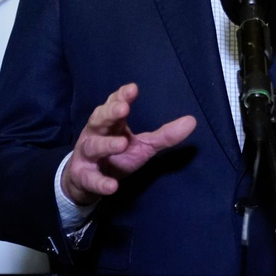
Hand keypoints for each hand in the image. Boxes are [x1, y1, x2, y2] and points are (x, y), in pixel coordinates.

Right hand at [62, 83, 196, 205]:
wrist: (87, 180)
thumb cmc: (117, 155)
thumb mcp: (143, 145)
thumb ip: (165, 135)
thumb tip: (192, 121)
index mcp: (111, 123)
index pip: (114, 104)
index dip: (122, 96)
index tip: (133, 89)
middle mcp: (96, 134)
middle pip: (99, 119)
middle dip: (110, 113)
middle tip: (123, 109)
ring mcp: (88, 155)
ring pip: (93, 146)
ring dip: (106, 145)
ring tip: (122, 144)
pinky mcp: (83, 176)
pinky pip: (91, 179)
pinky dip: (100, 182)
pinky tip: (112, 186)